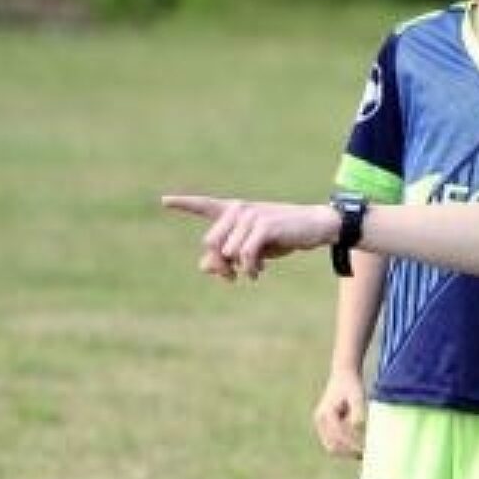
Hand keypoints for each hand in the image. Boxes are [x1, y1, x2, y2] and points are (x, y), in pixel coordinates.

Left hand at [162, 194, 336, 280]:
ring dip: (239, 269)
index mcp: (234, 211)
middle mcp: (238, 210)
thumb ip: (227, 257)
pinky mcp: (264, 225)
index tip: (164, 200)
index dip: (183, 204)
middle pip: (210, 243)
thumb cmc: (282, 237)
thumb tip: (204, 267)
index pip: (205, 205)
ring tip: (253, 271)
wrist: (314, 226)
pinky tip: (257, 272)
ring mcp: (250, 216)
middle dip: (219, 265)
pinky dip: (249, 268)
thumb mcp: (252, 249)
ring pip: (228, 252)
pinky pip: (245, 254)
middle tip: (231, 277)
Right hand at [313, 369, 366, 458]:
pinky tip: (358, 448)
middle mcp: (320, 421)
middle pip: (332, 446)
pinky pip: (334, 443)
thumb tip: (358, 428)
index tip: (365, 450)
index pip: (338, 437)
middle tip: (365, 455)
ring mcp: (321, 425)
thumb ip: (357, 412)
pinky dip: (345, 448)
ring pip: (332, 447)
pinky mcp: (325, 427)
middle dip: (348, 452)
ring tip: (363, 453)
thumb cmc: (352, 386)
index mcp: (326, 414)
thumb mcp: (357, 396)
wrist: (344, 376)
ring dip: (346, 452)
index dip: (352, 446)